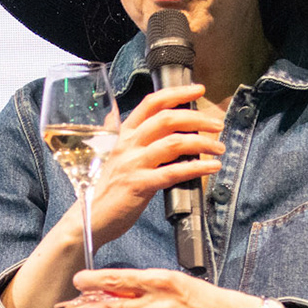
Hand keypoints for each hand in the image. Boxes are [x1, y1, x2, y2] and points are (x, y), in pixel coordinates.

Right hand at [82, 83, 224, 251]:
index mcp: (123, 135)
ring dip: (202, 143)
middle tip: (217, 124)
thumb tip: (114, 114)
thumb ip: (116, 134)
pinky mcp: (139, 185)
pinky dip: (197, 168)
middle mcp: (128, 145)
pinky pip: (173, 172)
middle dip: (197, 118)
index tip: (198, 90)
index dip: (176, 93)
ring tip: (218, 148)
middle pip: (167, 119)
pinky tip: (211, 167)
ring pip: (173, 143)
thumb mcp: (109, 155)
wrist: (89, 217)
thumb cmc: (103, 189)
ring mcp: (133, 164)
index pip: (151, 104)